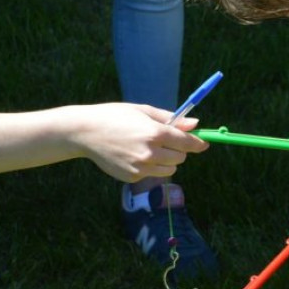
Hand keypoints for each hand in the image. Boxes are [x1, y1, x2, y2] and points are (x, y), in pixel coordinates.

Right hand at [77, 103, 207, 181]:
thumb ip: (171, 120)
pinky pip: (152, 174)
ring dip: (166, 160)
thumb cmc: (115, 116)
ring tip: (149, 148)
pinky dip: (151, 167)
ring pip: (169, 169)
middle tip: (166, 141)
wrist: (85, 132)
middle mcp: (150, 153)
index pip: (187, 143)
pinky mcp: (132, 177)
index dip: (198, 143)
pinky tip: (135, 155)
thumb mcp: (143, 111)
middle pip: (180, 158)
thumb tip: (194, 124)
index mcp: (155, 133)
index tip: (203, 143)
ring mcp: (141, 168)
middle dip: (178, 150)